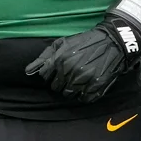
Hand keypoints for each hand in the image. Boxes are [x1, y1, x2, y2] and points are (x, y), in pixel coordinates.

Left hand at [26, 17, 140, 101]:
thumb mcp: (62, 43)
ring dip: (72, 89)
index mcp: (60, 59)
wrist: (112, 41)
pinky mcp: (96, 86)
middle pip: (56, 88)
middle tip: (70, 75)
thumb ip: (44, 57)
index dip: (50, 75)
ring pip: (69, 94)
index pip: (45, 77)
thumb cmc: (85, 42)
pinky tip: (87, 85)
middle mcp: (70, 71)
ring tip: (79, 79)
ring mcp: (84, 80)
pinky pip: (84, 98)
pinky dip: (84, 94)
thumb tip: (27, 71)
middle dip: (60, 83)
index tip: (57, 72)